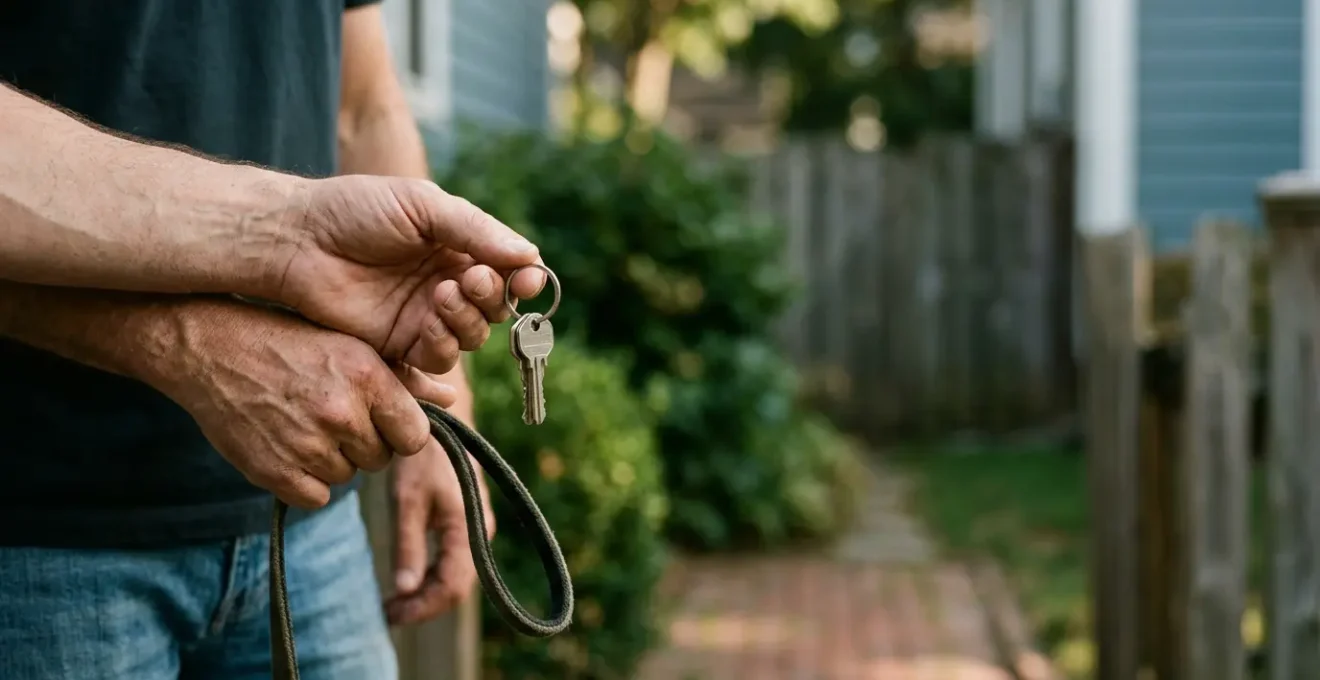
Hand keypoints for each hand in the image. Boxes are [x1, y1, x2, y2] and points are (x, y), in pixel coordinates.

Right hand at [151, 299, 457, 508]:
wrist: (210, 347)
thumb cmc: (288, 341)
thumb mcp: (349, 346)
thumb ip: (403, 378)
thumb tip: (451, 398)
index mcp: (367, 378)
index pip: (415, 435)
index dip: (401, 430)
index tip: (382, 419)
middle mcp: (342, 413)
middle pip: (382, 458)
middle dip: (366, 442)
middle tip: (333, 415)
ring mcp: (307, 446)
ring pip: (348, 475)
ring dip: (334, 459)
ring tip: (305, 422)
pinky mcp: (274, 473)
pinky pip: (315, 496)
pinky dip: (305, 481)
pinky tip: (288, 445)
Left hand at [271, 175, 547, 373]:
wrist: (298, 240)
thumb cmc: (355, 211)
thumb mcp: (423, 205)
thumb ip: (476, 230)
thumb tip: (531, 257)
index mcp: (458, 246)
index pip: (509, 269)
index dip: (525, 279)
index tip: (528, 280)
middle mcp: (448, 283)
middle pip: (496, 307)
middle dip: (493, 296)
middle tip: (469, 280)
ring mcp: (425, 316)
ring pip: (472, 336)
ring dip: (468, 320)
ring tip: (441, 295)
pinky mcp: (400, 345)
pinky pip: (438, 359)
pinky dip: (444, 345)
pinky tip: (431, 323)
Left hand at [386, 405, 494, 623]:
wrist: (443, 418)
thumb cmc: (424, 454)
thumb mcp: (408, 499)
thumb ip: (407, 545)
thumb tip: (403, 590)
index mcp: (468, 528)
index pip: (452, 587)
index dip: (422, 608)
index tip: (390, 616)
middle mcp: (480, 532)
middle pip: (457, 586)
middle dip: (424, 605)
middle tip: (388, 613)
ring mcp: (476, 528)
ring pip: (456, 576)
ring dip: (427, 592)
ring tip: (394, 600)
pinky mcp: (467, 522)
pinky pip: (454, 560)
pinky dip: (431, 576)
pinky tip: (408, 578)